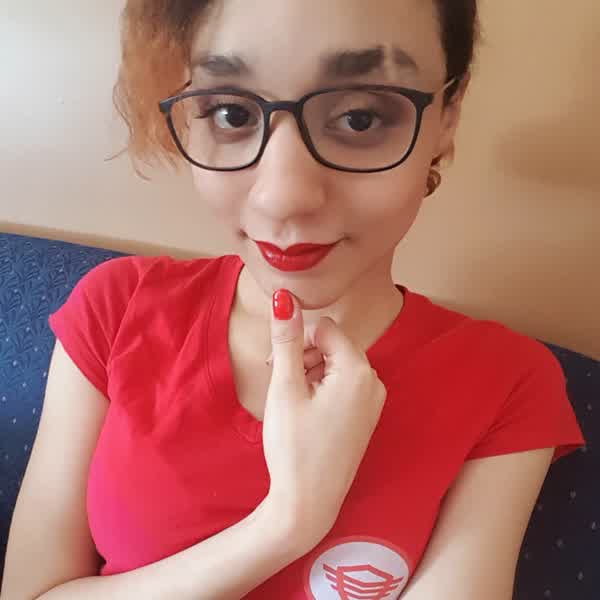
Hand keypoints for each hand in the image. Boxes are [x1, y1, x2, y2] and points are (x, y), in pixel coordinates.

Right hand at [262, 289, 386, 546]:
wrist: (308, 503)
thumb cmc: (293, 446)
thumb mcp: (285, 388)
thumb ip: (287, 339)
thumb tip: (286, 297)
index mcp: (358, 371)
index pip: (326, 328)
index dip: (298, 341)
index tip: (276, 364)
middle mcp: (374, 382)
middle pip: (334, 346)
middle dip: (304, 356)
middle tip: (277, 380)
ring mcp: (373, 402)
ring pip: (338, 365)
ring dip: (311, 372)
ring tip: (290, 399)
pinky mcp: (367, 417)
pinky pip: (345, 386)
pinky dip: (322, 388)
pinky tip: (306, 411)